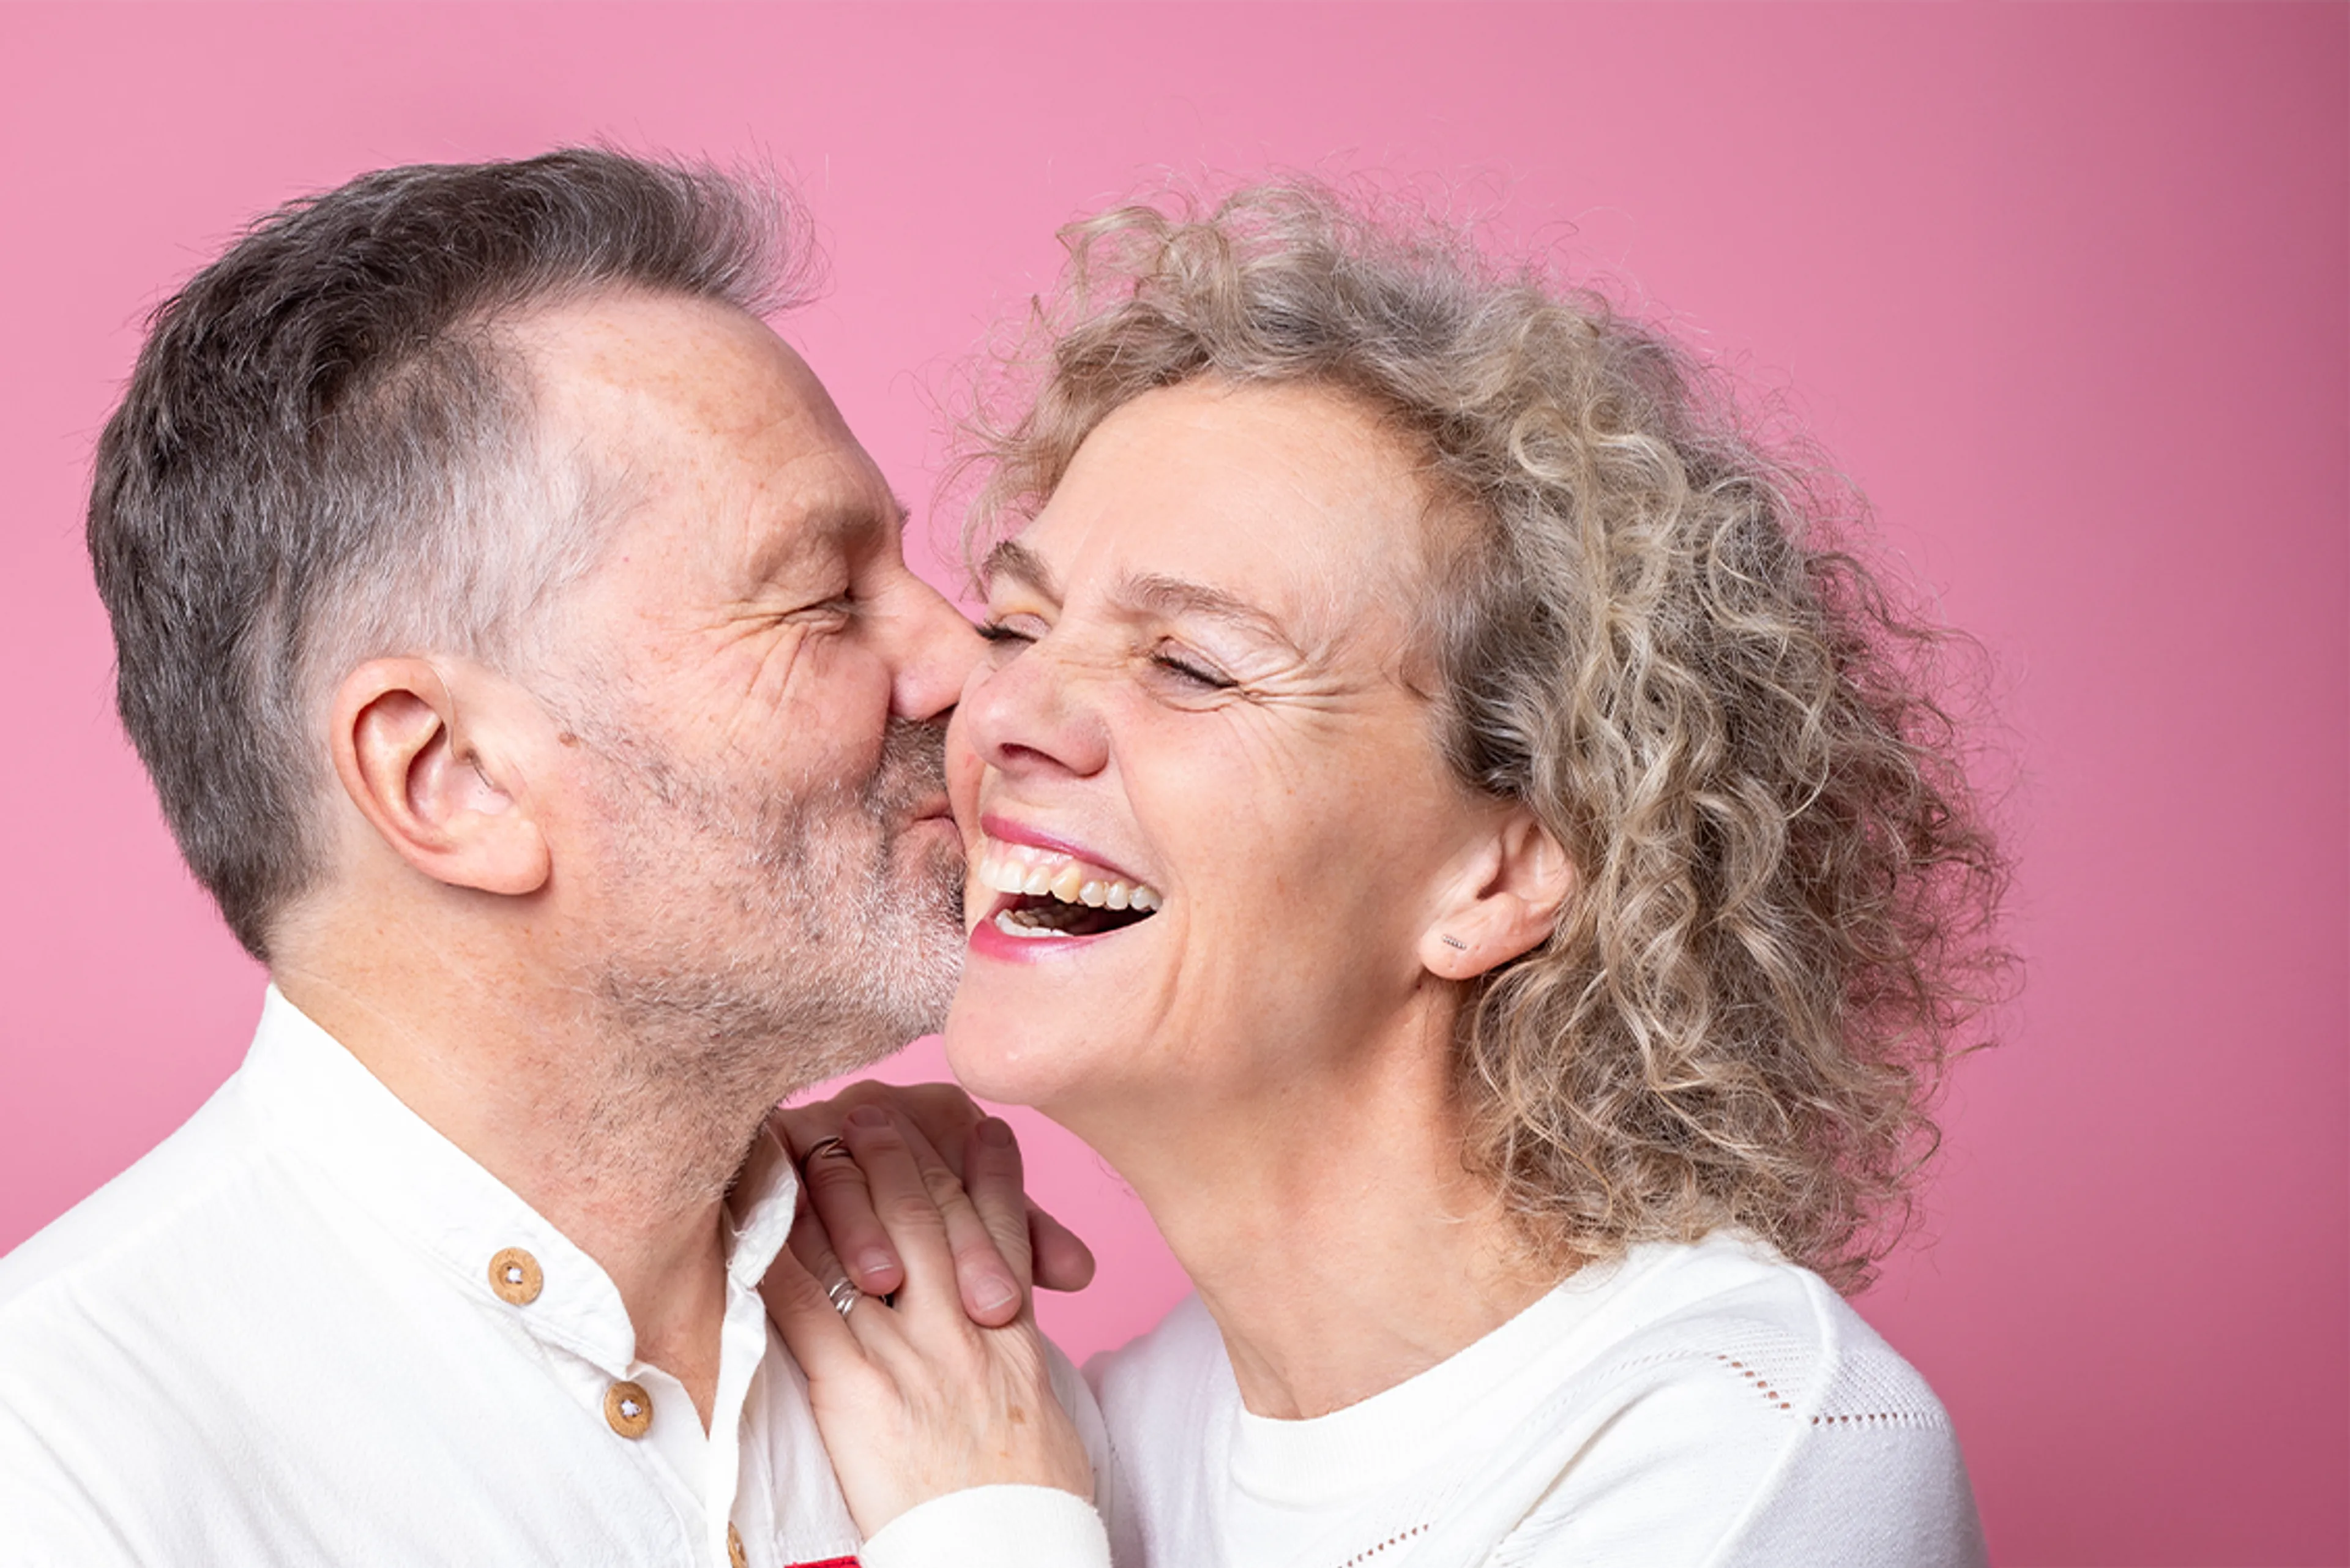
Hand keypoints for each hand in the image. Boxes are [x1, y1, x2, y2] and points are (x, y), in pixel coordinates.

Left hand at [763, 1105, 1093, 1534]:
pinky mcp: (856, 1388)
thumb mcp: (1041, 1407)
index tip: (964, 1125)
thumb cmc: (1030, 1499)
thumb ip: (1013, 1348)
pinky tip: (751, 1217)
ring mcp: (910, 1351)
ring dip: (830, 1177)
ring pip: (870, 1236)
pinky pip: (805, 1304)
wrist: (1009, 1552)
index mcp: (1013, 1329)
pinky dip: (775, 1253)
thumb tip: (1000, 1319)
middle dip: (897, 1150)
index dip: (976, 1165)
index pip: (994, 1220)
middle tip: (869, 1105)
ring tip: (804, 1130)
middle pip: (929, 1209)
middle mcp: (966, 1323)